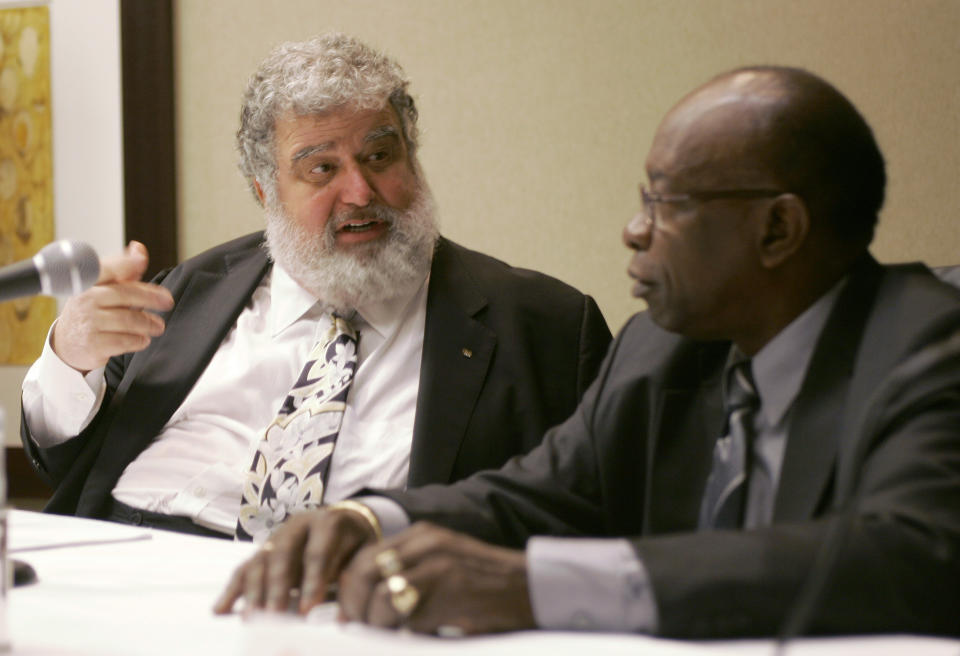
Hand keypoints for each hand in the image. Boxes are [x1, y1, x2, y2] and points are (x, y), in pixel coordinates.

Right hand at [51, 241, 174, 372]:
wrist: (67, 344)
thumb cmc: (91, 311)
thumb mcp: (102, 289)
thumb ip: (123, 270)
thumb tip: (139, 248)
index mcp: (87, 282)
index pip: (106, 268)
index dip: (124, 263)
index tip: (141, 260)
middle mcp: (85, 299)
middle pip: (126, 294)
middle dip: (151, 298)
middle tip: (167, 302)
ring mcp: (88, 322)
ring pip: (129, 320)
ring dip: (149, 323)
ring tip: (158, 326)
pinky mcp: (93, 344)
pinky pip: (126, 341)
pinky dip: (139, 340)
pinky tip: (143, 339)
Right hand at [213, 507, 378, 614]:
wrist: (346, 520)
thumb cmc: (355, 544)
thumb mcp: (361, 555)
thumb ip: (351, 580)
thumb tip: (343, 617)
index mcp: (328, 523)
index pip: (317, 553)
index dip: (312, 582)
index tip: (307, 610)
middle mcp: (298, 525)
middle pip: (283, 554)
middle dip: (277, 587)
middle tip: (273, 615)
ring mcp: (277, 535)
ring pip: (261, 560)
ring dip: (254, 590)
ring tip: (251, 617)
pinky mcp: (263, 549)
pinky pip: (245, 567)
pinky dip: (233, 589)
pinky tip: (221, 609)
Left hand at [338, 522, 534, 634]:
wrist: (528, 587)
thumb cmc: (483, 583)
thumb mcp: (443, 561)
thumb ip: (409, 570)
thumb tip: (365, 601)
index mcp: (422, 535)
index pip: (365, 556)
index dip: (349, 588)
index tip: (347, 613)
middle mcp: (426, 544)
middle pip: (364, 572)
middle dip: (354, 606)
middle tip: (357, 627)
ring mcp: (438, 567)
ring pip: (381, 597)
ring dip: (378, 624)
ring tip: (391, 634)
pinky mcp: (449, 593)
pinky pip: (409, 619)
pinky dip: (406, 633)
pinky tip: (422, 634)